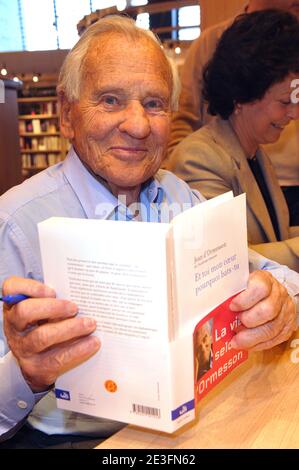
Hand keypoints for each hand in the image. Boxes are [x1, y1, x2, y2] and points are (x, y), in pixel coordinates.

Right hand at [3, 276, 99, 391]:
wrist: (36, 364)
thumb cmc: (43, 327)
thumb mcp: (42, 311)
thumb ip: (53, 300)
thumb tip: (80, 293)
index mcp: (14, 306)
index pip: (12, 288)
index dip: (31, 287)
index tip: (53, 290)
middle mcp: (14, 326)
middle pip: (25, 312)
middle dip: (53, 307)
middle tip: (75, 308)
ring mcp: (23, 348)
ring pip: (42, 336)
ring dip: (70, 328)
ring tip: (90, 324)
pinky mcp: (35, 367)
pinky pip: (57, 358)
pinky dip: (78, 349)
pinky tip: (92, 342)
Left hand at [229, 270, 296, 350]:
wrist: (272, 292)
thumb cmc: (250, 289)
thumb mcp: (242, 284)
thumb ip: (232, 293)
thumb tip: (215, 308)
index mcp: (265, 280)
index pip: (259, 288)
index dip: (244, 300)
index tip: (232, 307)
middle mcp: (279, 294)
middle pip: (267, 311)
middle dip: (248, 321)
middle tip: (235, 326)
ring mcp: (286, 311)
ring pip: (271, 329)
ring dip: (251, 338)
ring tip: (237, 341)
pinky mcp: (288, 326)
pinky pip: (275, 339)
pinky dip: (259, 345)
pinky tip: (247, 345)